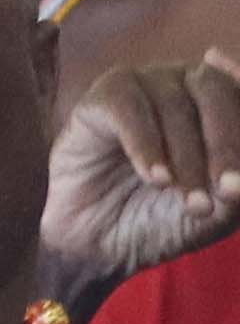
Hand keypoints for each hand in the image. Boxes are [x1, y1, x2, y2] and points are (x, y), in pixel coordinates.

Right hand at [46, 54, 239, 285]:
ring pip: (175, 104)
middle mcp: (187, 84)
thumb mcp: (215, 213)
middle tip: (226, 191)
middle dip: (225, 145)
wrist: (98, 240)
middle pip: (216, 91)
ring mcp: (145, 85)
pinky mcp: (104, 96)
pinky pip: (129, 109)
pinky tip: (155, 179)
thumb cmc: (163, 218)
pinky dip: (146, 146)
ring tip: (189, 202)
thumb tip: (238, 183)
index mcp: (222, 104)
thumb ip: (236, 188)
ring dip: (186, 157)